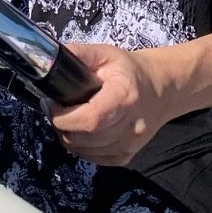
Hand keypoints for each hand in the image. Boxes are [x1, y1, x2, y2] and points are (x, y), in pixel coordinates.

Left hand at [49, 45, 176, 165]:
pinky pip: (94, 159)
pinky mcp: (126, 157)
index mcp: (124, 96)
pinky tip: (81, 131)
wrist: (160, 90)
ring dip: (69, 137)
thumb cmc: (129, 70)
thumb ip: (79, 54)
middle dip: (62, 125)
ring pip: (86, 151)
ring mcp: (130, 145)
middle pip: (85, 137)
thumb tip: (51, 57)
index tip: (51, 104)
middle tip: (55, 110)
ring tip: (68, 118)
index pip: (91, 119)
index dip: (64, 116)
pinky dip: (81, 147)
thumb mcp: (105, 53)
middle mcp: (130, 126)